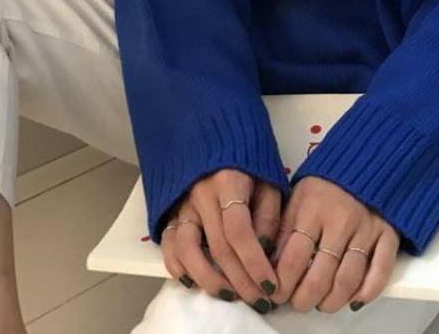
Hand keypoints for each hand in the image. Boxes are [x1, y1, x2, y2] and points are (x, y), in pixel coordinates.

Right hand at [159, 168, 280, 313]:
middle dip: (241, 279)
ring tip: (230, 295)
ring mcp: (183, 204)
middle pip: (218, 246)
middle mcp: (201, 194)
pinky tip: (194, 282)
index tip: (270, 284)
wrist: (216, 137)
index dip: (254, 262)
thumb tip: (264, 250)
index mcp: (228, 181)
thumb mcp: (268, 178)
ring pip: (187, 250)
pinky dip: (177, 267)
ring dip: (209, 279)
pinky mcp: (172, 211)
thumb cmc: (248, 162)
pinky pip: (168, 244)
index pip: (239, 230)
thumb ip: (269, 213)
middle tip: (259, 301)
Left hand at [270, 176, 400, 312]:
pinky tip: (354, 299)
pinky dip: (367, 292)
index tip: (276, 293)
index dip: (281, 286)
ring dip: (331, 302)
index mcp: (311, 209)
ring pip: (347, 281)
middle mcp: (339, 221)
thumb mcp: (297, 195)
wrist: (367, 158)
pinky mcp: (388, 233)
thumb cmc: (327, 181)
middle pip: (319, 277)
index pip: (292, 260)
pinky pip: (380, 271)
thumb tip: (269, 265)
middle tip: (298, 303)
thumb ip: (284, 227)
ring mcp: (366, 228)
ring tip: (321, 303)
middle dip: (304, 299)